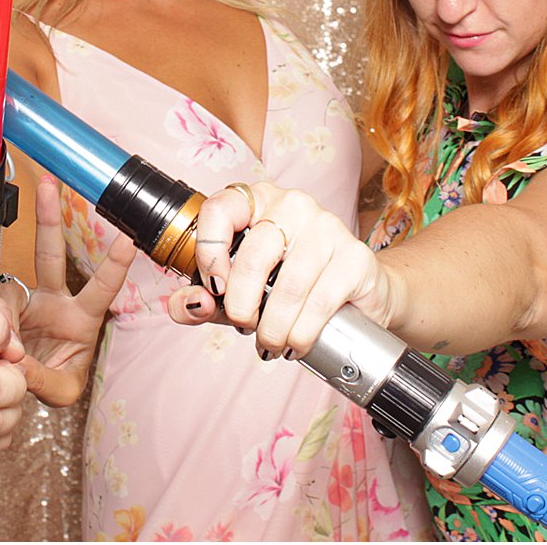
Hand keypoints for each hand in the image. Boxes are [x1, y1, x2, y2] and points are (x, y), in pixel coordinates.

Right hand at [2, 174, 135, 406]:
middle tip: (46, 184)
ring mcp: (25, 303)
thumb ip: (41, 376)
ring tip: (6, 349)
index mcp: (81, 318)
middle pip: (50, 253)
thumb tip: (13, 355)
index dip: (115, 261)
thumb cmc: (53, 381)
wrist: (18, 388)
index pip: (102, 285)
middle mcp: (54, 302)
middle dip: (48, 217)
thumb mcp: (60, 390)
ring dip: (3, 317)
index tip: (129, 237)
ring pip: (8, 289)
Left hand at [165, 182, 397, 358]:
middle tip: (243, 325)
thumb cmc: (289, 285)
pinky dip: (300, 333)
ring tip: (269, 344)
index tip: (213, 288)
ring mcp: (327, 227)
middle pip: (253, 255)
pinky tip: (295, 344)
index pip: (220, 209)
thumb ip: (205, 298)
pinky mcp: (354, 256)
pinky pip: (319, 302)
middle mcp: (292, 205)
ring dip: (272, 328)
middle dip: (241, 305)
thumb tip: (189, 305)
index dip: (208, 252)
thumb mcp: (238, 290)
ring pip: (287, 286)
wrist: (356, 293)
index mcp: (257, 201)